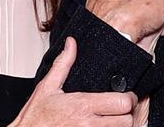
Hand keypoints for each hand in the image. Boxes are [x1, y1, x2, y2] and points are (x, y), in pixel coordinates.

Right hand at [9, 37, 135, 126]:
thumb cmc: (34, 119)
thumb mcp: (47, 87)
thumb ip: (63, 64)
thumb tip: (71, 44)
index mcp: (82, 105)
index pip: (122, 102)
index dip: (129, 98)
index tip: (125, 95)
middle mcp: (88, 124)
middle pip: (127, 120)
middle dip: (127, 113)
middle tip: (121, 109)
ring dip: (120, 126)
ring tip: (113, 120)